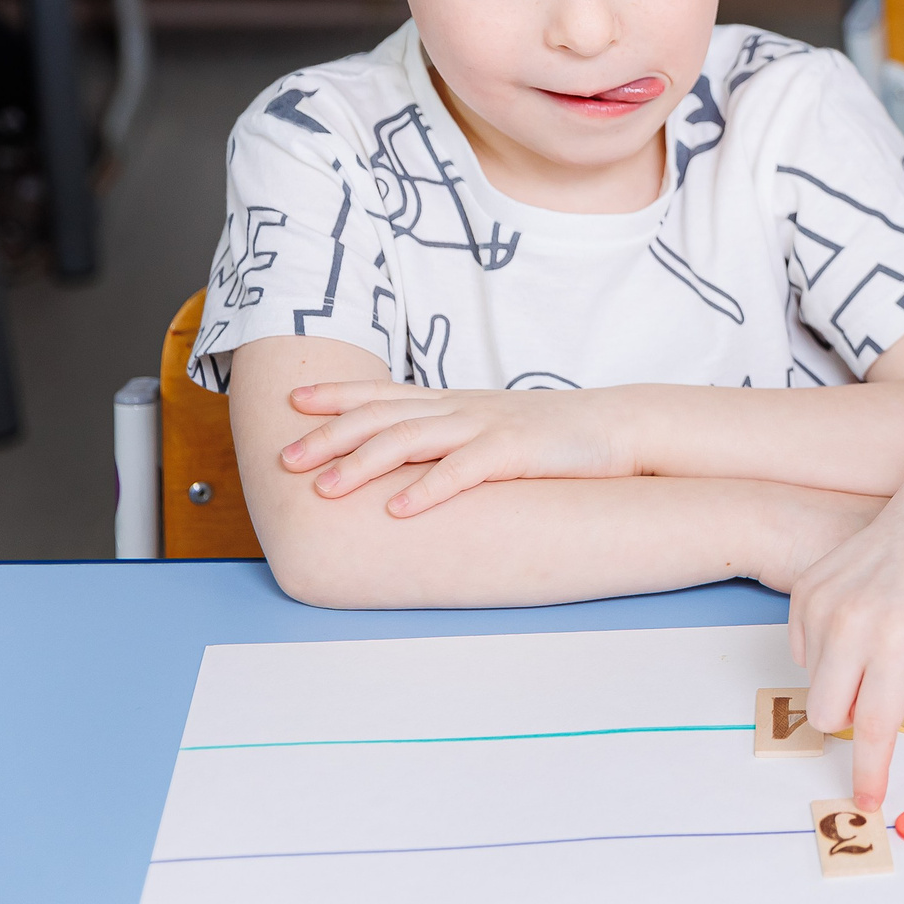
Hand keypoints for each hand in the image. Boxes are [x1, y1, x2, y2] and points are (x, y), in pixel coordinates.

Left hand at [281, 382, 634, 516]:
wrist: (616, 425)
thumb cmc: (554, 433)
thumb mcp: (494, 425)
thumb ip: (451, 434)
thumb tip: (407, 457)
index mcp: (455, 402)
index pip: (385, 393)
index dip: (338, 394)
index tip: (294, 400)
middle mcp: (462, 408)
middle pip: (383, 416)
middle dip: (330, 435)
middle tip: (287, 457)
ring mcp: (486, 426)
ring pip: (410, 439)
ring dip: (363, 464)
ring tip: (326, 489)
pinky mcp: (515, 451)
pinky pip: (463, 471)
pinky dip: (428, 490)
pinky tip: (399, 510)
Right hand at [787, 481, 903, 807]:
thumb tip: (880, 716)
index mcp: (898, 640)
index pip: (874, 725)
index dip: (869, 769)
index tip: (867, 799)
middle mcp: (852, 622)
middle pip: (827, 712)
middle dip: (851, 719)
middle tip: (882, 694)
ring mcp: (822, 604)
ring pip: (813, 682)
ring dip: (842, 680)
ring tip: (880, 644)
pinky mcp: (805, 591)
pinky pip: (801, 649)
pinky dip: (828, 651)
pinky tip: (860, 624)